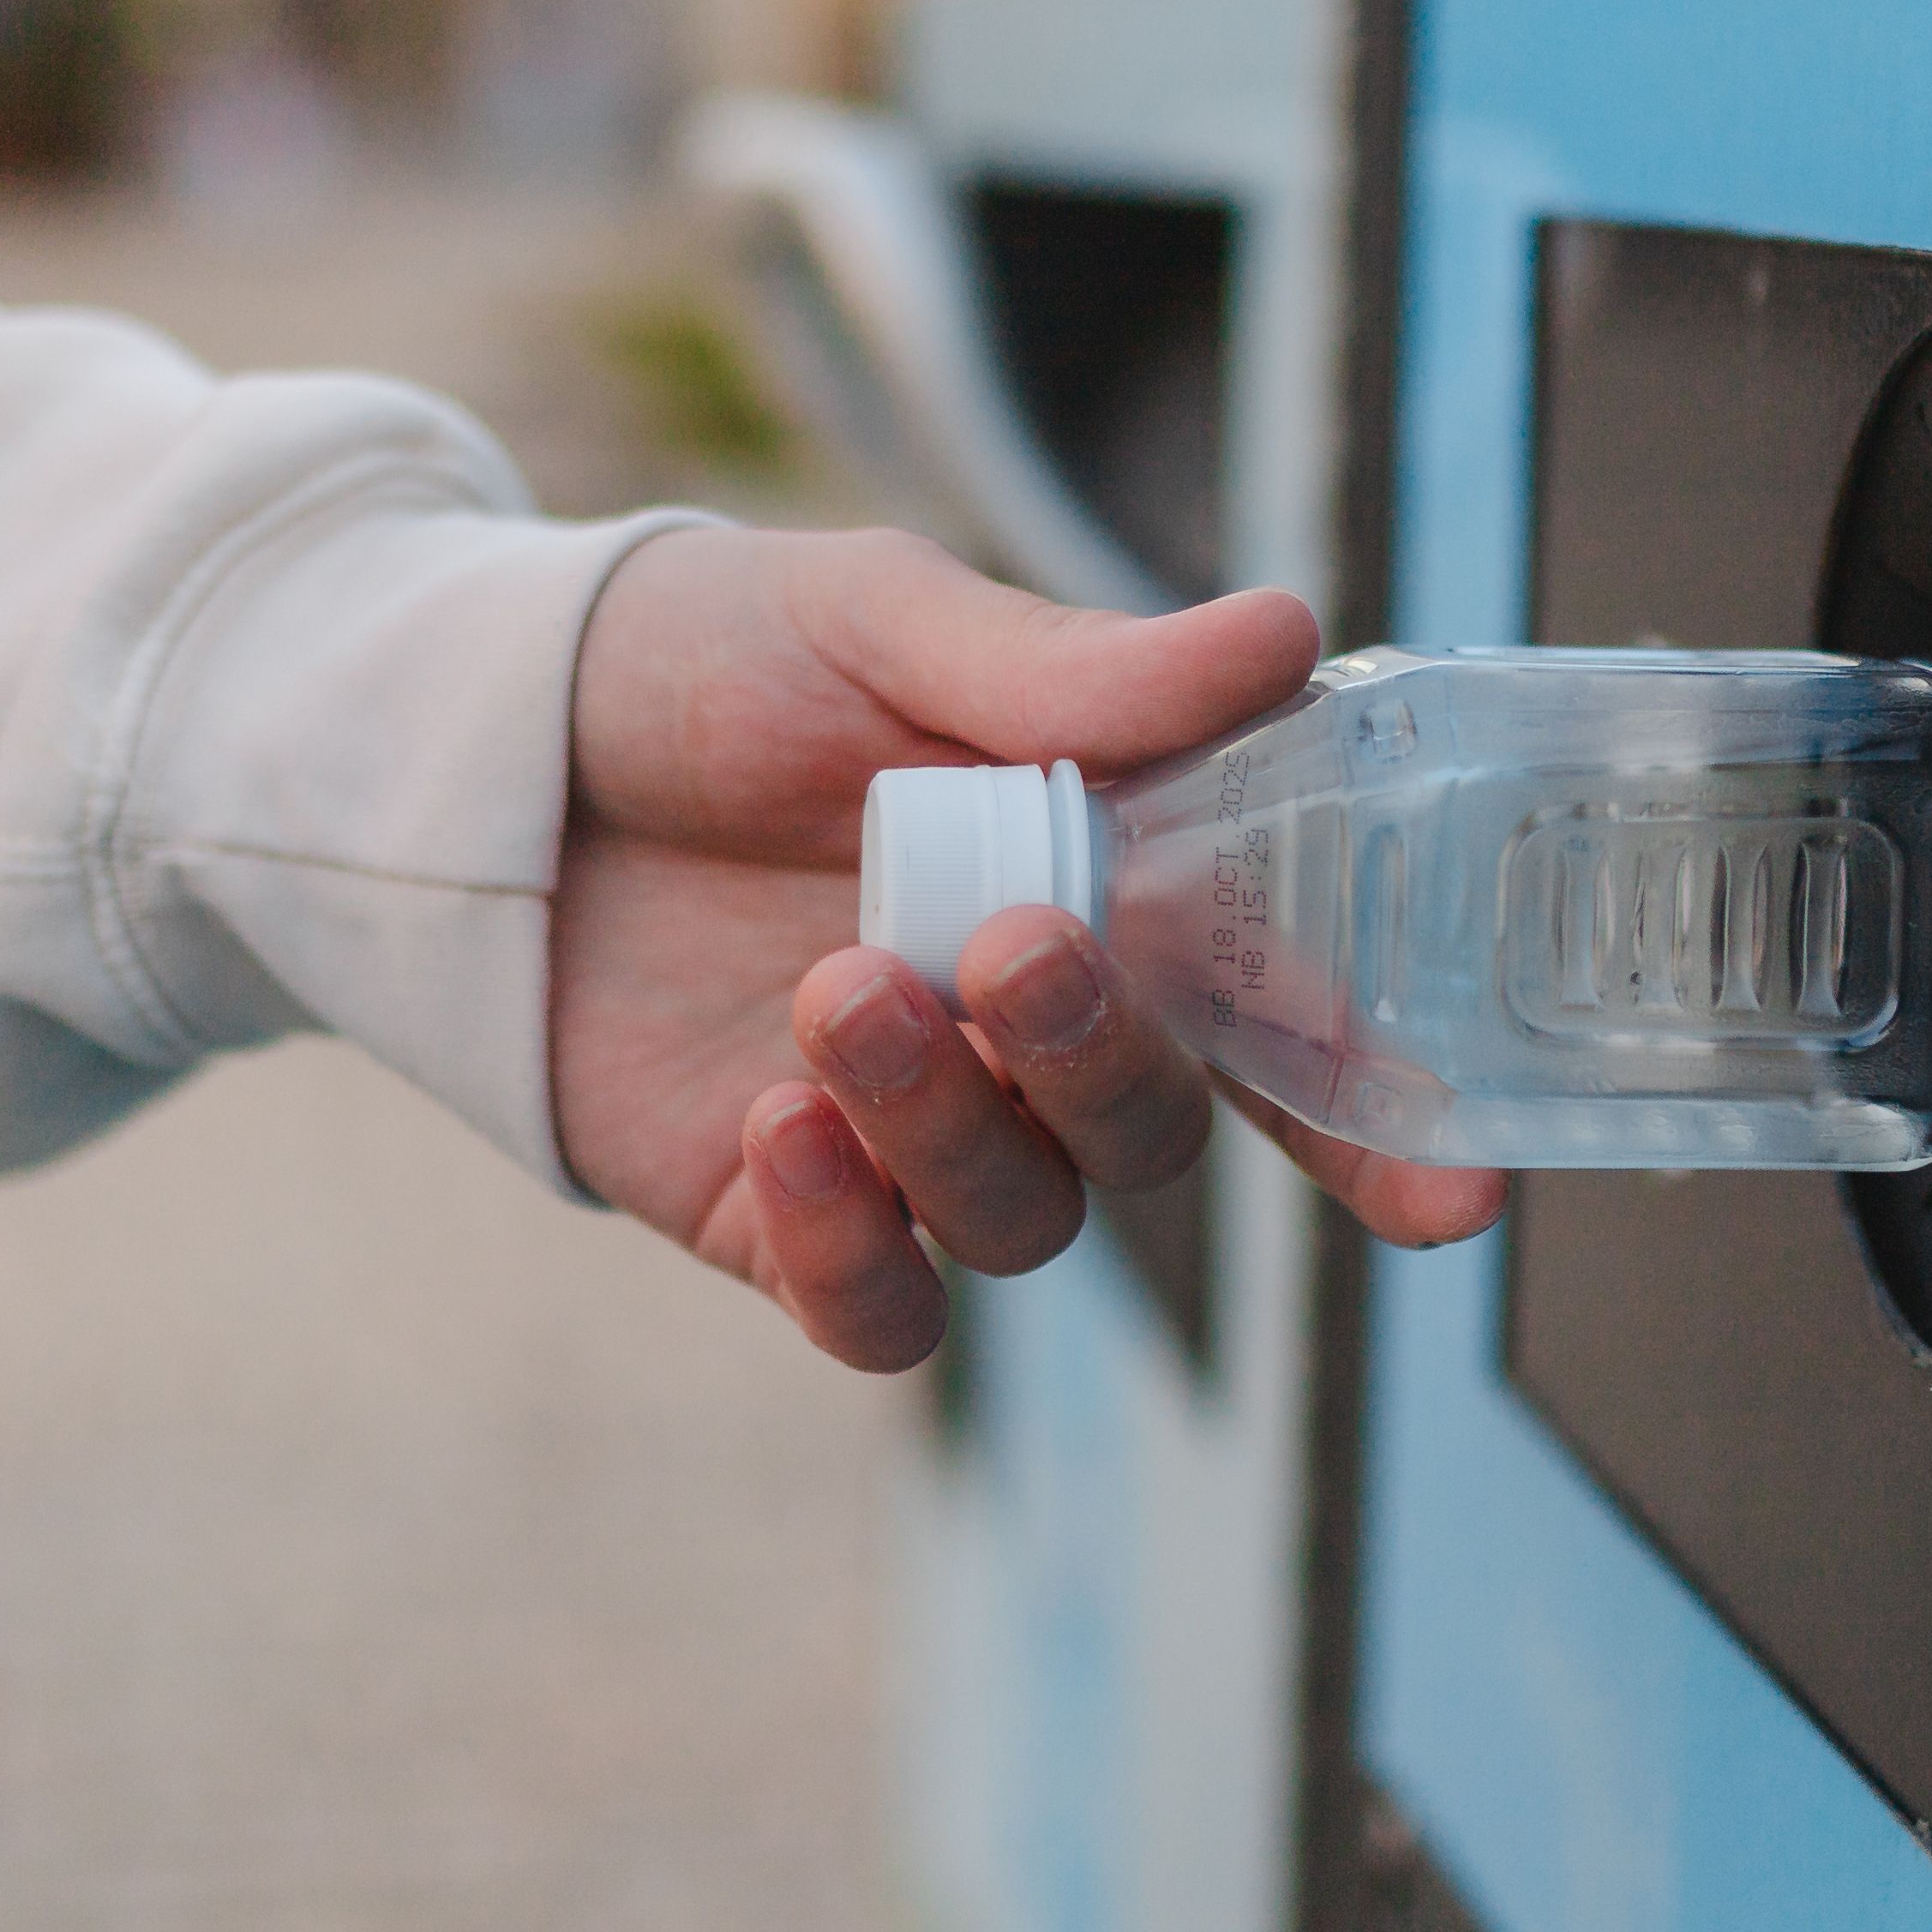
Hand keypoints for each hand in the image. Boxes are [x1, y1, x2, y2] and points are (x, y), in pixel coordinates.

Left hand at [554, 526, 1505, 1369]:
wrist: (474, 739)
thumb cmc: (696, 656)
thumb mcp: (877, 618)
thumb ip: (1068, 670)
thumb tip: (1283, 635)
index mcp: (1103, 888)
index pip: (1281, 1027)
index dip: (1379, 1119)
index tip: (1457, 1193)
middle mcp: (1027, 1033)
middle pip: (1157, 1133)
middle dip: (1106, 1058)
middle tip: (1007, 946)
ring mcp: (910, 1136)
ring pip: (1022, 1224)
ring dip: (951, 1125)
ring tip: (831, 994)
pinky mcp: (777, 1215)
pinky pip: (876, 1313)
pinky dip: (853, 1249)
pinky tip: (782, 1124)